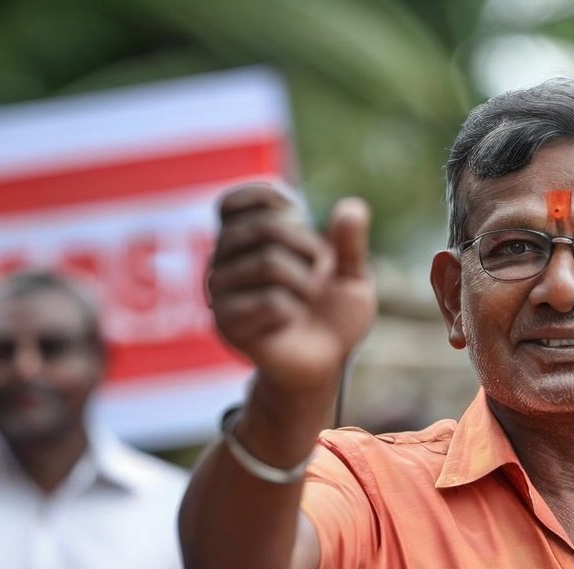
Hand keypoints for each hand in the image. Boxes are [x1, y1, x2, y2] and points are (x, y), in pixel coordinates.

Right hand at [207, 185, 375, 392]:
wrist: (324, 363)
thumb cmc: (332, 316)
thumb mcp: (352, 275)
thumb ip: (351, 242)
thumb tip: (352, 206)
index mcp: (245, 239)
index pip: (234, 201)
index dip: (271, 202)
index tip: (300, 220)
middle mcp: (224, 260)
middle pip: (264, 227)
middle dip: (308, 247)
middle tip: (318, 272)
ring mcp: (221, 292)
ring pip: (269, 263)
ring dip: (305, 284)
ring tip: (305, 300)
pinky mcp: (226, 323)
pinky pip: (271, 302)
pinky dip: (293, 312)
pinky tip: (288, 323)